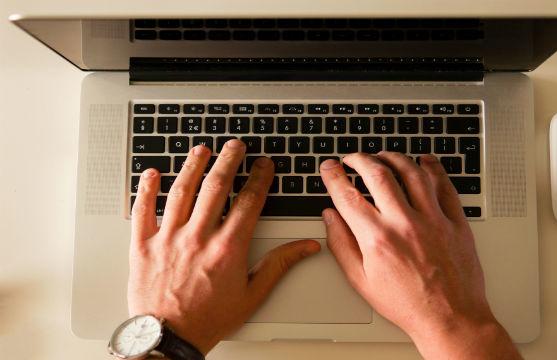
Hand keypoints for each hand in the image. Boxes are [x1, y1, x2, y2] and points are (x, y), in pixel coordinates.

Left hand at [128, 141, 320, 353]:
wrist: (169, 339)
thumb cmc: (209, 319)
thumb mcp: (252, 294)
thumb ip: (279, 265)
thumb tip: (306, 247)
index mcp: (227, 248)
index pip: (249, 201)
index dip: (259, 178)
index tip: (263, 165)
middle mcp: (198, 237)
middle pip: (216, 187)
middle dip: (228, 161)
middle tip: (235, 146)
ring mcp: (168, 238)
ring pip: (182, 191)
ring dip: (193, 166)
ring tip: (201, 150)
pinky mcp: (143, 246)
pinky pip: (143, 211)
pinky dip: (146, 189)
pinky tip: (153, 173)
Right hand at [320, 153, 520, 358]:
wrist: (450, 318)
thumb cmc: (407, 304)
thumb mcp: (361, 281)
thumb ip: (342, 245)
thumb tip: (330, 218)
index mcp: (377, 238)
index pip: (348, 195)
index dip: (334, 176)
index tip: (329, 168)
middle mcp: (404, 223)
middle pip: (378, 174)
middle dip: (360, 159)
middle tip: (353, 158)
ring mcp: (433, 219)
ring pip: (412, 172)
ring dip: (393, 157)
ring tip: (383, 156)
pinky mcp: (455, 221)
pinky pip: (444, 184)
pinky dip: (433, 168)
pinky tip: (424, 161)